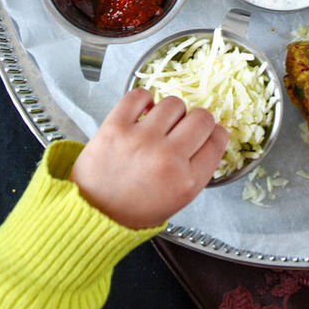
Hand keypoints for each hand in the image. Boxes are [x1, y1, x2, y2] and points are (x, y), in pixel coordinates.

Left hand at [69, 88, 228, 228]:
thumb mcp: (177, 199)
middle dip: (197, 121)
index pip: (217, 140)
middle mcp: (168, 158)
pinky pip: (140, 95)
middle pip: (202, 118)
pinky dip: (144, 99)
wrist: (91, 213)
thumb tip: (209, 134)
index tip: (208, 132)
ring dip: (170, 112)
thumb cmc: (134, 209)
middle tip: (184, 128)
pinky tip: (143, 112)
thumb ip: (196, 168)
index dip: (215, 133)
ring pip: (174, 103)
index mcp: (187, 181)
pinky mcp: (116, 126)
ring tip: (159, 124)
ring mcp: (141, 139)